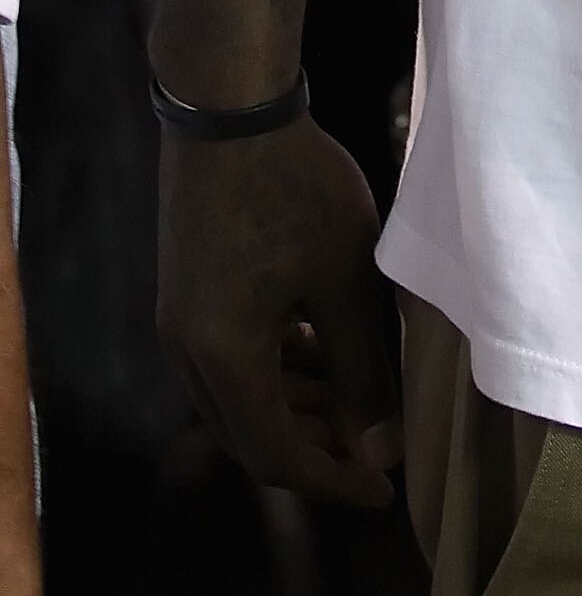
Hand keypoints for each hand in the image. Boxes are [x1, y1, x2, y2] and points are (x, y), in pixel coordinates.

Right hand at [158, 112, 402, 508]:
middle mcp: (187, 352)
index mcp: (222, 358)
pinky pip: (230, 358)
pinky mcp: (188, 292)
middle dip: (316, 450)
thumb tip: (380, 446)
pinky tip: (320, 349)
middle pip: (250, 435)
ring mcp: (181, 321)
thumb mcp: (344, 279)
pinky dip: (276, 368)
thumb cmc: (295, 186)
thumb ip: (362, 368)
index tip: (387, 488)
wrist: (230, 106)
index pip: (276, 455)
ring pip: (239, 397)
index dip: (334, 479)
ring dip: (297, 407)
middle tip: (377, 450)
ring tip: (359, 402)